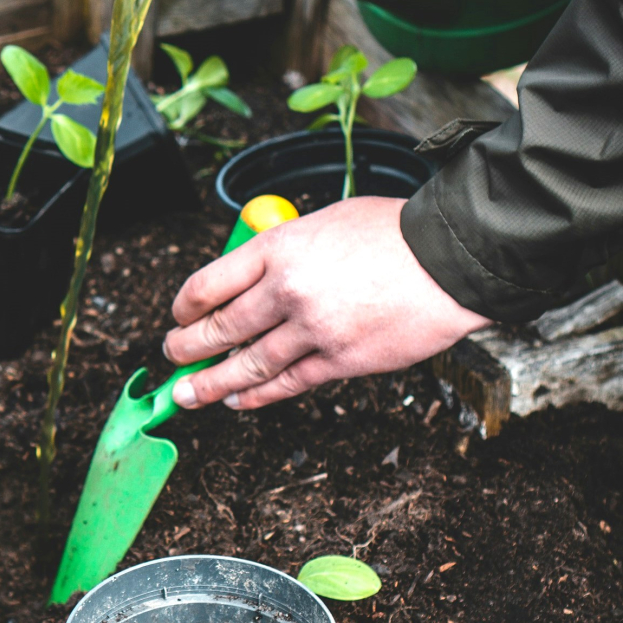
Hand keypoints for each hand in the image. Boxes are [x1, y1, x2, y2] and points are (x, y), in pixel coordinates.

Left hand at [163, 196, 491, 409]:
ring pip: (246, 365)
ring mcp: (312, 329)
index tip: (178, 315)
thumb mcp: (322, 222)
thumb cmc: (391, 233)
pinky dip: (257, 395)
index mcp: (278, 248)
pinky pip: (287, 384)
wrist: (451, 259)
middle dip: (186, 348)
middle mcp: (287, 290)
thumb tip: (251, 277)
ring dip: (210, 384)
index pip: (208, 283)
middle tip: (171, 356)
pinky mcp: (340, 360)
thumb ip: (283, 250)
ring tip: (187, 394)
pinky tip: (238, 400)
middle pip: (219, 328)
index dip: (184, 306)